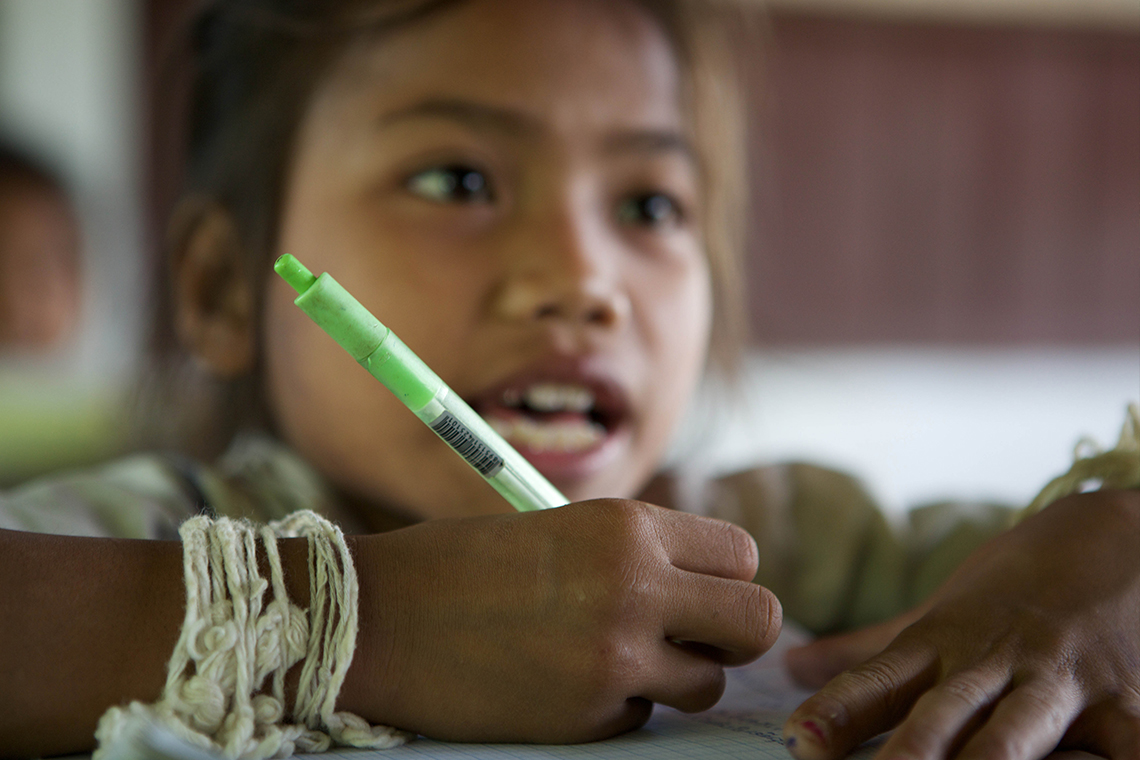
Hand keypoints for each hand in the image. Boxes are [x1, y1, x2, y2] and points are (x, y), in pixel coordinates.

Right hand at [338, 499, 781, 741]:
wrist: (377, 619)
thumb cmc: (462, 564)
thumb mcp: (563, 530)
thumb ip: (637, 553)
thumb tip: (704, 589)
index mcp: (628, 527)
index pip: (742, 556)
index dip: (727, 578)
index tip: (698, 591)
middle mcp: (636, 588)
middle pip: (759, 621)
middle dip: (733, 634)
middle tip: (691, 637)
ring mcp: (615, 659)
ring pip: (708, 683)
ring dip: (676, 678)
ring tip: (616, 659)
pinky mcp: (588, 716)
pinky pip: (642, 718)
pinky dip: (618, 707)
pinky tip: (564, 683)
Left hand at [782, 489, 1139, 759]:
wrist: (1118, 534)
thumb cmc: (1015, 587)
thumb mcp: (937, 612)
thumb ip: (866, 649)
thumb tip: (791, 666)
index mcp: (943, 641)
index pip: (879, 679)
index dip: (837, 710)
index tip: (799, 740)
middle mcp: (996, 661)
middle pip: (942, 711)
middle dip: (907, 749)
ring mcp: (1062, 681)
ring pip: (1017, 730)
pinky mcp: (1129, 703)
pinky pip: (1126, 745)